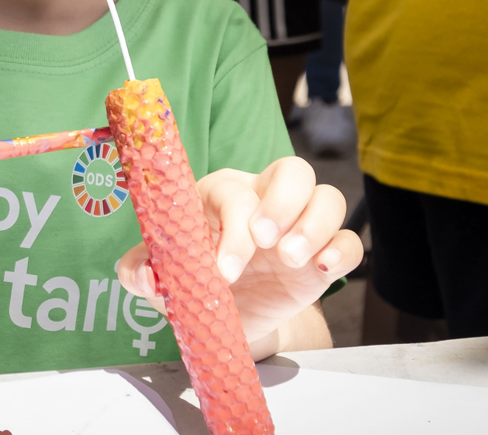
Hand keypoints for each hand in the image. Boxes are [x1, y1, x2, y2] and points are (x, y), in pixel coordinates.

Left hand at [117, 158, 361, 349]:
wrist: (228, 318)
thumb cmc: (194, 280)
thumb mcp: (162, 276)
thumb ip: (138, 270)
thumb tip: (144, 275)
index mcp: (222, 194)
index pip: (236, 190)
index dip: (233, 226)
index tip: (225, 270)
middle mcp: (266, 199)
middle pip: (292, 170)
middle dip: (282, 203)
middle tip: (267, 244)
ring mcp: (299, 225)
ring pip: (328, 196)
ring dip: (314, 225)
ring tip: (291, 258)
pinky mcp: (324, 255)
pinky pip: (350, 239)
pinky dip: (343, 249)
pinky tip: (324, 268)